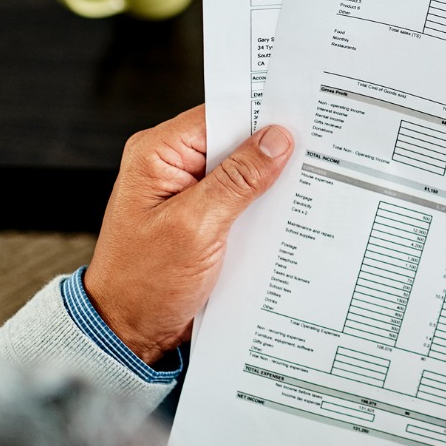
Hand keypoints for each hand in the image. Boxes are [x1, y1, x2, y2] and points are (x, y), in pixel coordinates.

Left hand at [85, 106, 293, 363]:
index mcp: (158, 154)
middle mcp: (172, 166)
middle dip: (272, 150)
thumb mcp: (196, 226)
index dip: (261, 115)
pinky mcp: (205, 218)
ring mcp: (190, 193)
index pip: (219, 115)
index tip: (302, 119)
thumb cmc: (144, 282)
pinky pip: (242, 199)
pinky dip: (264, 207)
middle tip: (315, 154)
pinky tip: (287, 214)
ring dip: (271, 183)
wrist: (130, 330)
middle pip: (235, 141)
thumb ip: (237, 180)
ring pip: (243, 172)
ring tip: (306, 187)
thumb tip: (276, 140)